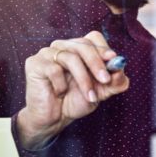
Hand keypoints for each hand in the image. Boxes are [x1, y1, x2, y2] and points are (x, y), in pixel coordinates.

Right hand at [17, 31, 128, 148]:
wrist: (54, 118)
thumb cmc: (76, 101)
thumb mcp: (102, 92)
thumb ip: (115, 81)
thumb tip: (121, 68)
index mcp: (80, 49)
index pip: (93, 38)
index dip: (103, 48)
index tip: (113, 60)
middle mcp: (64, 47)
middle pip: (83, 44)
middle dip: (97, 64)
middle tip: (106, 81)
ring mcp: (48, 53)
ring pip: (71, 58)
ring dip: (84, 80)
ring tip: (90, 97)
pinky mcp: (34, 63)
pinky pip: (53, 69)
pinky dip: (61, 84)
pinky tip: (60, 93)